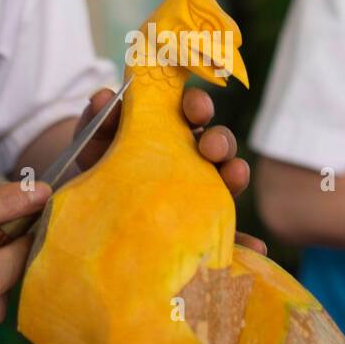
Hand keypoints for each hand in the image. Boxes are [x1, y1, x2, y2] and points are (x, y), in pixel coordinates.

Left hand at [73, 86, 266, 253]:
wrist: (89, 209)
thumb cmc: (98, 166)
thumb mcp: (94, 143)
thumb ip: (98, 120)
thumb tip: (104, 96)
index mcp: (171, 129)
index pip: (193, 112)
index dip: (198, 106)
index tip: (195, 108)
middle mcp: (193, 157)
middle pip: (217, 143)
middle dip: (219, 140)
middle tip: (210, 147)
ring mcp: (201, 191)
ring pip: (229, 178)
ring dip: (236, 172)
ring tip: (235, 176)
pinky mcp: (202, 226)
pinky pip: (227, 233)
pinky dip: (244, 241)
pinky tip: (255, 248)